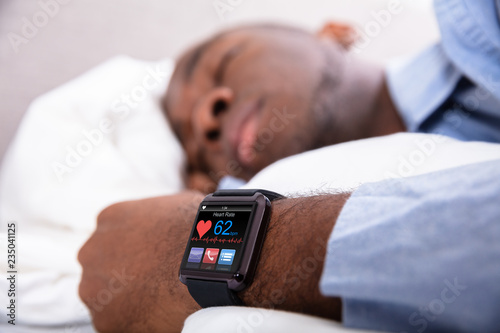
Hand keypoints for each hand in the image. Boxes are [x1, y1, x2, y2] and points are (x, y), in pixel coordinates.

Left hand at [78, 191, 203, 331]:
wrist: (204, 264)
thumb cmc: (198, 234)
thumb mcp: (176, 205)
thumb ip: (159, 214)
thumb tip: (171, 219)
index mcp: (110, 218)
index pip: (114, 236)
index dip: (135, 249)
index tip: (151, 258)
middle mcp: (93, 251)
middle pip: (104, 265)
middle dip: (125, 272)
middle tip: (154, 278)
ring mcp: (94, 285)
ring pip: (107, 295)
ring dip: (127, 297)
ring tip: (160, 296)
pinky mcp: (105, 318)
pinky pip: (117, 322)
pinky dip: (135, 320)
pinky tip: (158, 312)